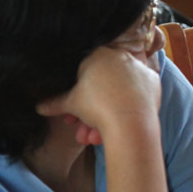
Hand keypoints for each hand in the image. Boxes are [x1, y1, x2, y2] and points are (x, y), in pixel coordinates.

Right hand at [36, 46, 160, 139]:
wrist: (129, 122)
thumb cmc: (97, 107)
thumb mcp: (71, 104)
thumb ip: (55, 102)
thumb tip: (39, 106)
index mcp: (98, 54)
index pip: (84, 72)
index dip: (77, 94)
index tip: (74, 113)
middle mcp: (120, 56)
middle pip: (102, 84)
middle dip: (91, 110)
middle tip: (84, 130)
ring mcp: (138, 67)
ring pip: (119, 91)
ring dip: (107, 114)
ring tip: (98, 137)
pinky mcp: (153, 80)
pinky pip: (137, 93)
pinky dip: (128, 106)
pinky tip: (121, 121)